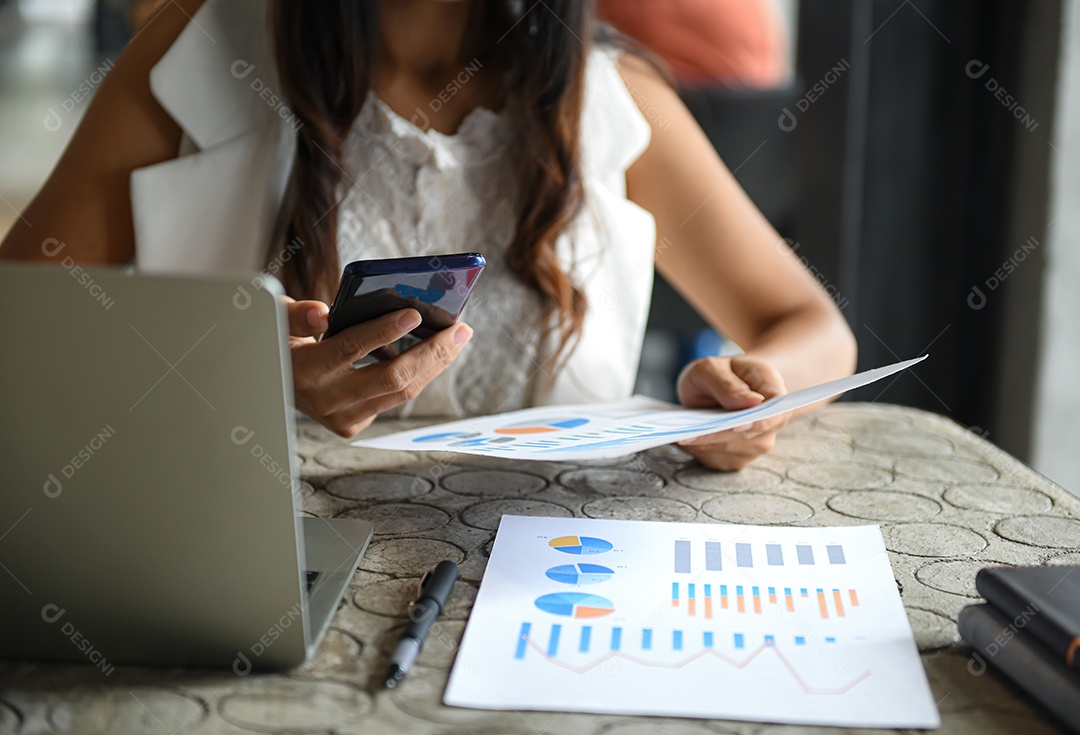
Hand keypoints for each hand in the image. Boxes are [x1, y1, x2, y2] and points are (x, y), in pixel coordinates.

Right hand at [283, 297, 471, 437]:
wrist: (269, 381)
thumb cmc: (279, 340)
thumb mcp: (277, 319)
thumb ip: (297, 314)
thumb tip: (324, 313)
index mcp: (306, 370)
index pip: (351, 349)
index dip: (384, 331)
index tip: (414, 313)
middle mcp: (326, 400)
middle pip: (392, 378)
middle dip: (432, 352)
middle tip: (460, 329)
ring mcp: (342, 418)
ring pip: (402, 392)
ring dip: (435, 364)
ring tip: (458, 338)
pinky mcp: (353, 425)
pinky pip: (395, 398)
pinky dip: (419, 374)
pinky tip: (436, 353)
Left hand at [675, 355, 789, 470]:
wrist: (726, 385)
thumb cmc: (724, 373)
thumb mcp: (715, 367)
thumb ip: (727, 383)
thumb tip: (748, 401)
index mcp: (777, 397)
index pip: (771, 416)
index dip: (756, 423)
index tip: (736, 426)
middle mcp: (772, 425)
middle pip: (744, 438)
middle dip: (715, 436)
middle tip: (684, 434)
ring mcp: (756, 445)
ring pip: (726, 451)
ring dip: (702, 443)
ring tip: (680, 433)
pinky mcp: (737, 458)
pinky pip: (714, 458)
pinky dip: (697, 449)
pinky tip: (684, 437)